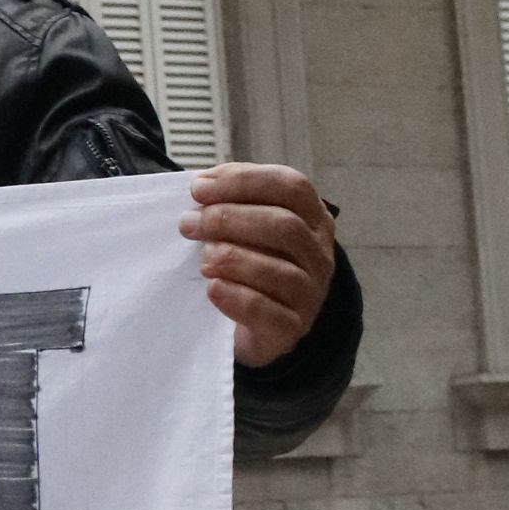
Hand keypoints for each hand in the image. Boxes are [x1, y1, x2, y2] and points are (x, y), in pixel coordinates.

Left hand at [182, 164, 336, 369]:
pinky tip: (213, 288)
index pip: (291, 186)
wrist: (256, 326)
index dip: (244, 181)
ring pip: (279, 270)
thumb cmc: (248, 264)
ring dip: (231, 258)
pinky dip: (235, 297)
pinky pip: (267, 310)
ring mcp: (312, 293)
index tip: (199, 189)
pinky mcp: (293, 328)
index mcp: (313, 218)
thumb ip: (229, 201)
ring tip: (202, 260)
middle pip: (285, 225)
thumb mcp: (245, 227)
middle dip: (229, 219)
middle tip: (188, 224)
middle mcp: (320, 254)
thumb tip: (202, 187)